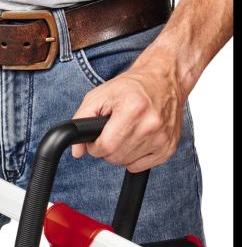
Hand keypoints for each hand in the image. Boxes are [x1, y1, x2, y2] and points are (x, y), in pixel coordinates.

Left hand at [71, 56, 185, 171]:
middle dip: (106, 148)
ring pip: (127, 163)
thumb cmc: (129, 87)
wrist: (162, 81)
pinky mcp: (169, 147)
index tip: (96, 138)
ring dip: (120, 152)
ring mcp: (163, 138)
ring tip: (124, 131)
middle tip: (110, 132)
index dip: (95, 146)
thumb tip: (77, 151)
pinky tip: (135, 139)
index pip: (106, 146)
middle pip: (116, 157)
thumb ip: (81, 120)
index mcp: (133, 110)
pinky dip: (134, 157)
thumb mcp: (98, 96)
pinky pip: (141, 165)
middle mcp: (151, 125)